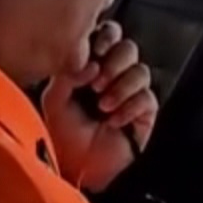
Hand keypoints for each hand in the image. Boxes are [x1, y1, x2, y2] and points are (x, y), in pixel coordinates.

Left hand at [41, 21, 157, 191]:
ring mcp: (131, 93)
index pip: (109, 35)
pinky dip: (129, 108)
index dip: (106, 35)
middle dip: (114, 62)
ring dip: (121, 87)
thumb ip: (68, 73)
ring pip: (141, 71)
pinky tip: (114, 121)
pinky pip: (147, 98)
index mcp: (93, 64)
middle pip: (129, 48)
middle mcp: (114, 74)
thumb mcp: (54, 99)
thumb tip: (92, 61)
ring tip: (103, 106)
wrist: (77, 168)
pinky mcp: (145, 113)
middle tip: (96, 83)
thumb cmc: (62, 134)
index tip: (95, 48)